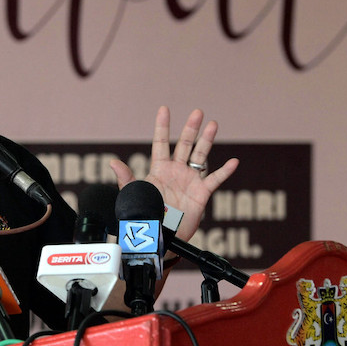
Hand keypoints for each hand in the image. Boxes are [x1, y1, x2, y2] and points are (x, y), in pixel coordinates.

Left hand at [110, 106, 237, 241]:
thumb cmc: (145, 214)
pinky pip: (214, 180)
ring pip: (200, 156)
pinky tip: (233, 162)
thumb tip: (112, 162)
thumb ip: (126, 178)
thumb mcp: (134, 194)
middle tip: (197, 112)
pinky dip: (224, 171)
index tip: (164, 109)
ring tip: (213, 124)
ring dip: (207, 140)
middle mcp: (176, 171)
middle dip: (191, 128)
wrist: (159, 236)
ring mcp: (190, 180)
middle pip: (185, 144)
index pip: (160, 143)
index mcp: (159, 168)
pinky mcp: (201, 193)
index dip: (162, 126)